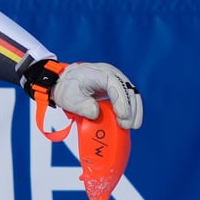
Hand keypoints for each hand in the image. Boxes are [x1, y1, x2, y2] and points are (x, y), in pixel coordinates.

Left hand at [24, 60, 142, 129]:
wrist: (65, 82)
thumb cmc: (67, 88)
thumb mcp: (68, 98)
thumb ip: (81, 106)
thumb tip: (96, 113)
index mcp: (100, 73)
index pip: (115, 86)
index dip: (121, 101)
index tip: (122, 116)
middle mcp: (111, 75)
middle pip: (128, 90)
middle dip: (131, 109)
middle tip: (126, 125)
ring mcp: (116, 81)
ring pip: (132, 94)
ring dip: (134, 111)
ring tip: (132, 126)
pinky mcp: (117, 89)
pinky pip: (128, 99)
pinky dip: (131, 110)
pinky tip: (130, 122)